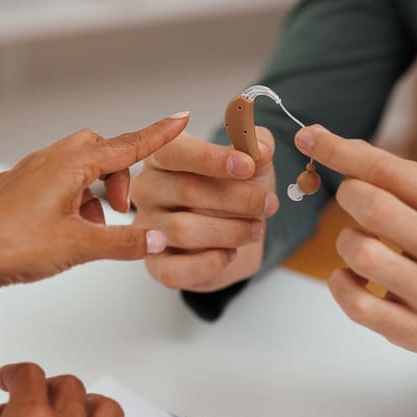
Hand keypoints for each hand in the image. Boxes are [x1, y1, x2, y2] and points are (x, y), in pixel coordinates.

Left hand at [0, 114, 189, 306]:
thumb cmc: (8, 245)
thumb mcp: (77, 247)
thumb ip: (122, 242)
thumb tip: (156, 238)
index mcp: (68, 166)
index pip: (125, 145)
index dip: (156, 134)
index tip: (180, 119)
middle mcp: (47, 162)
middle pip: (98, 151)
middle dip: (118, 175)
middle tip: (122, 211)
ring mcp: (27, 176)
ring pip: (75, 171)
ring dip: (93, 195)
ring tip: (92, 233)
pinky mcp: (13, 193)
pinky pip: (53, 186)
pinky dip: (70, 203)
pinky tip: (65, 235)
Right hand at [130, 129, 279, 292]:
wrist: (235, 235)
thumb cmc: (235, 191)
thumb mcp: (251, 163)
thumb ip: (257, 146)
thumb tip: (259, 150)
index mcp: (163, 157)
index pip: (173, 151)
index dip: (211, 158)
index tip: (247, 166)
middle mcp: (147, 190)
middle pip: (185, 190)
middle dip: (237, 198)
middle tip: (269, 204)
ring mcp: (147, 229)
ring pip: (183, 230)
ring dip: (231, 231)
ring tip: (256, 229)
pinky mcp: (155, 264)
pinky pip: (175, 269)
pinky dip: (211, 263)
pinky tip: (229, 253)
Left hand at [295, 125, 416, 355]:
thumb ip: (392, 173)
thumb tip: (324, 142)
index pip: (390, 172)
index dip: (341, 152)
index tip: (309, 136)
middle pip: (375, 209)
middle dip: (348, 195)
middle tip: (351, 197)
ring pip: (362, 256)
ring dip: (346, 241)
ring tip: (360, 241)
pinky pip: (357, 305)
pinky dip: (342, 284)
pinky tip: (354, 276)